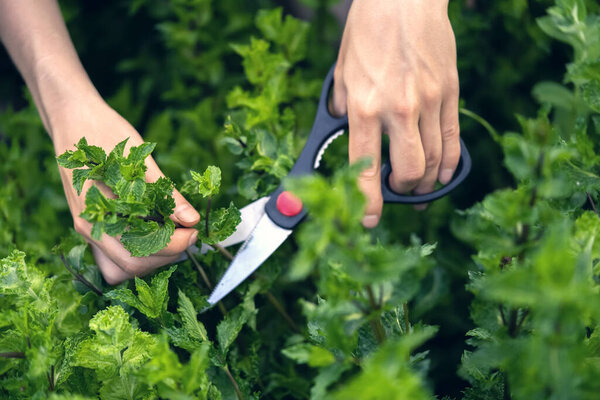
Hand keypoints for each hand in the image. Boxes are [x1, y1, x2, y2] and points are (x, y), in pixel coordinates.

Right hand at [52, 97, 199, 284]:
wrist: (73, 118)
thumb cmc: (106, 133)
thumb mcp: (141, 160)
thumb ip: (167, 194)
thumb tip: (192, 219)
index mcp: (100, 211)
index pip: (143, 248)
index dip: (176, 245)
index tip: (194, 229)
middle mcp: (90, 228)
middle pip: (133, 266)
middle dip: (167, 255)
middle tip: (187, 232)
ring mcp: (88, 230)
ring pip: (120, 268)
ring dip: (151, 260)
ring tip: (171, 236)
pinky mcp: (91, 228)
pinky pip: (112, 259)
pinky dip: (135, 256)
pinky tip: (152, 234)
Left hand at [332, 0, 460, 226]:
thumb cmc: (368, 30)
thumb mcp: (342, 71)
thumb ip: (343, 107)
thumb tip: (344, 128)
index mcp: (363, 107)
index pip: (365, 167)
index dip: (368, 201)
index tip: (369, 219)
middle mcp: (397, 110)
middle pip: (410, 172)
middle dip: (402, 190)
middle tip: (397, 189)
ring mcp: (428, 102)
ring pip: (435, 161)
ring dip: (427, 181)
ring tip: (420, 184)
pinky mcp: (449, 93)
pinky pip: (453, 140)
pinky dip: (450, 163)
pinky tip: (444, 173)